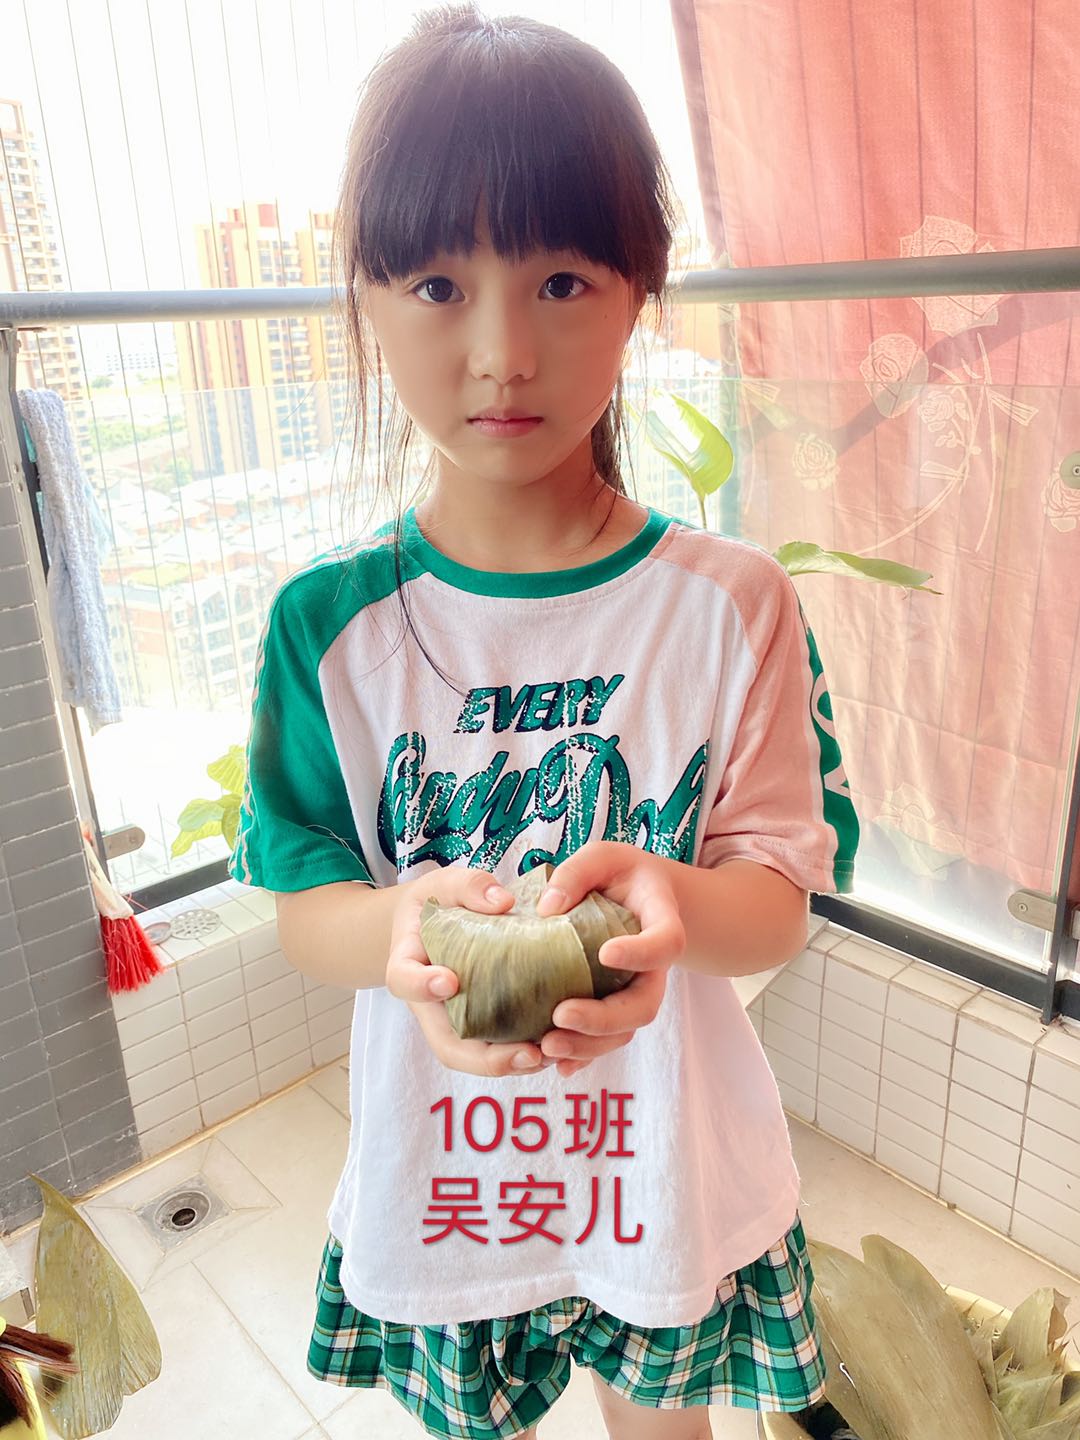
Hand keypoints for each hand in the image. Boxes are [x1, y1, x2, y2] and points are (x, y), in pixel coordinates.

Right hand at [384, 865, 559, 1078]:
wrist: (429, 922)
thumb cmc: (439, 901)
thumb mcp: (447, 882)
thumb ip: (470, 887)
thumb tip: (503, 902)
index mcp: (409, 962)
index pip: (404, 980)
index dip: (422, 986)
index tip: (450, 981)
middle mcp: (429, 1003)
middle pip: (445, 1044)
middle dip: (484, 1058)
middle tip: (526, 1053)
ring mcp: (453, 1018)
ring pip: (472, 1057)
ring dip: (509, 1065)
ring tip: (548, 1056)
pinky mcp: (477, 1024)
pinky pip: (494, 1050)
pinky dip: (521, 1057)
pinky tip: (555, 1048)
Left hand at [532, 840, 685, 1070]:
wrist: (645, 897)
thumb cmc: (621, 874)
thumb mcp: (604, 857)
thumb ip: (577, 872)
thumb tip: (547, 908)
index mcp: (660, 921)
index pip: (666, 942)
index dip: (641, 953)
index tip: (606, 953)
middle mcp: (655, 966)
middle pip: (645, 1004)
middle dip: (603, 1018)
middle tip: (561, 1015)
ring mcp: (638, 990)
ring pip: (625, 1030)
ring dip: (589, 1045)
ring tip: (547, 1045)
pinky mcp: (618, 1006)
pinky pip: (608, 1040)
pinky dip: (585, 1058)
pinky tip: (558, 1067)